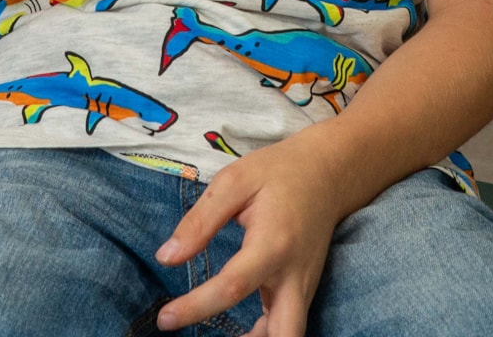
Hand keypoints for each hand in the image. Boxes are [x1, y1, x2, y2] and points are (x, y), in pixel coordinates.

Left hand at [153, 133, 366, 335]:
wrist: (327, 173)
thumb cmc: (277, 173)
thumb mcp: (234, 181)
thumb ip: (200, 221)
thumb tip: (166, 257)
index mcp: (272, 244)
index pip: (232, 287)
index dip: (196, 307)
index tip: (166, 319)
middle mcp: (294, 275)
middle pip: (283, 333)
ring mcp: (304, 287)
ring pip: (290, 335)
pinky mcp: (304, 290)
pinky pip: (289, 325)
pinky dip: (268, 335)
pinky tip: (242, 334)